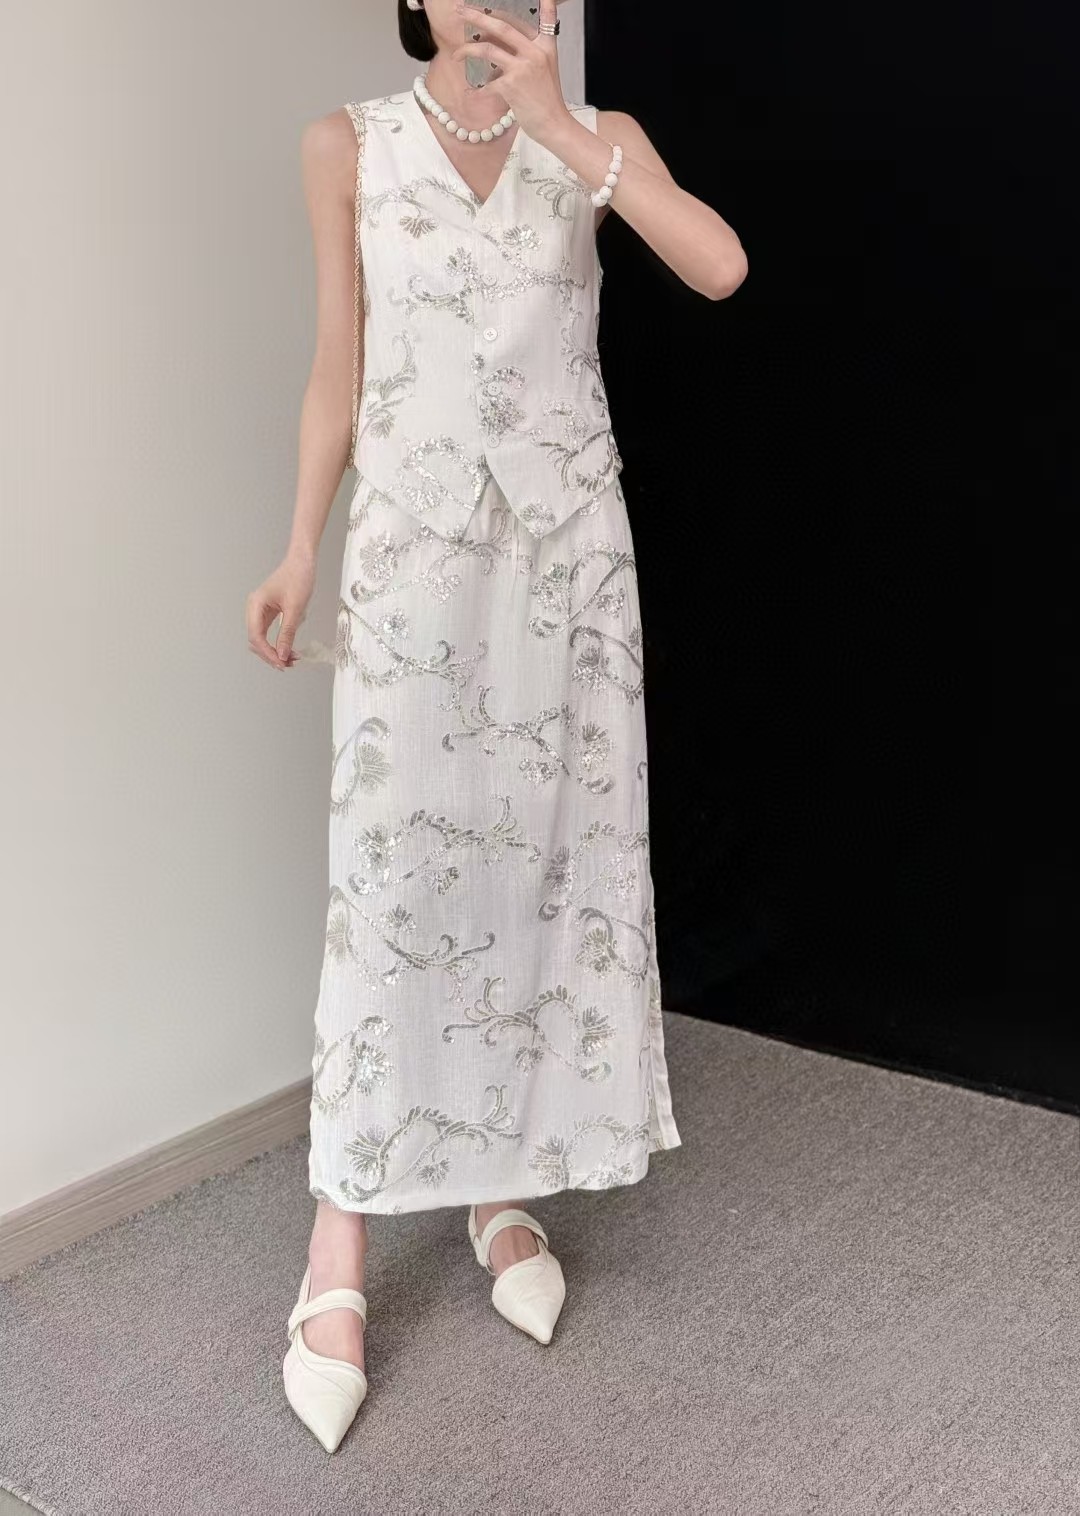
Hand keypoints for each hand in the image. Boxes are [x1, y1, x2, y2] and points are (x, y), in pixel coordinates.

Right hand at [246, 550, 315, 669]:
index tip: (282, 663)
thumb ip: (287, 633)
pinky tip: (290, 649)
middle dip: (271, 654)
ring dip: (274, 650)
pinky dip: (279, 642)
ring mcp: (261, 611)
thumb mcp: (295, 609)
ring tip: (291, 659)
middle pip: (256, 640)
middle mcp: (255, 609)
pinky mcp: (270, 612)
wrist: (303, 561)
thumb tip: (282, 654)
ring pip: (262, 638)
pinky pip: (270, 632)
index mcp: (255, 605)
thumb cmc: (298, 577)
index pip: (256, 636)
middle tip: (288, 665)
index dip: (268, 653)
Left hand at [451, 0, 570, 145]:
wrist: (553, 124)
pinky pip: (486, 84)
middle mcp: (534, 52)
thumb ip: (524, 54)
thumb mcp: (545, 69)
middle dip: (476, 16)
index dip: (543, 3)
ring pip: (487, 49)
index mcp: (545, 46)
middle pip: (502, 27)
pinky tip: (469, 94)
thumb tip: (496, 55)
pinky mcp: (511, 86)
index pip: (543, 17)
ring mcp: (522, 68)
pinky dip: (476, 91)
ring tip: (456, 55)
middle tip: (460, 11)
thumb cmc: (547, 99)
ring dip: (467, 50)